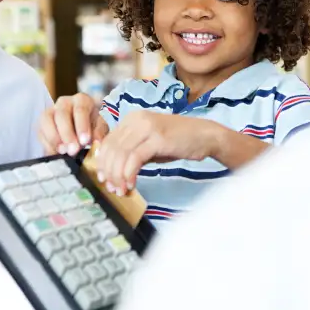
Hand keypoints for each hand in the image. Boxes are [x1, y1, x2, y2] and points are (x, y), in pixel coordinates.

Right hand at [39, 93, 109, 155]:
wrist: (81, 128)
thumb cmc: (92, 125)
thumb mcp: (100, 126)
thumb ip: (99, 132)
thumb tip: (97, 142)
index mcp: (82, 100)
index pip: (80, 110)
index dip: (82, 126)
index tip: (85, 141)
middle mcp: (64, 102)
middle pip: (62, 115)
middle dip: (67, 134)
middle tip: (73, 150)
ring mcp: (51, 111)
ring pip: (47, 121)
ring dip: (54, 138)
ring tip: (63, 151)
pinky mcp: (42, 123)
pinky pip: (40, 132)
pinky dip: (47, 143)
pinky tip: (55, 152)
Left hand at [95, 111, 218, 195]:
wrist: (205, 135)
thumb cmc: (179, 141)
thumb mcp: (150, 144)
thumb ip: (132, 152)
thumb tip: (113, 171)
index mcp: (132, 119)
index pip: (108, 142)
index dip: (103, 163)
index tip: (105, 180)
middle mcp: (136, 119)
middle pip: (111, 149)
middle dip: (109, 172)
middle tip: (113, 189)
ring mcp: (147, 127)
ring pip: (120, 154)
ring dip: (118, 176)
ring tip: (122, 190)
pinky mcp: (157, 138)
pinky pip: (134, 158)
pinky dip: (129, 174)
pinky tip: (132, 184)